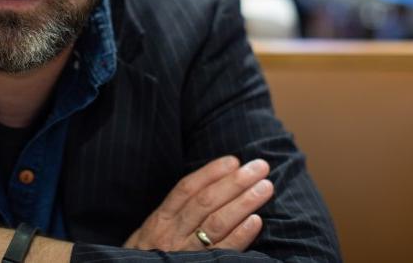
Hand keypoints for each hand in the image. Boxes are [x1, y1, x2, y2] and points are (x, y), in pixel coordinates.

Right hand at [123, 156, 272, 251]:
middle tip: (260, 167)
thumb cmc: (147, 259)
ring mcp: (184, 253)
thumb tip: (206, 190)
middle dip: (235, 182)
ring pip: (216, 223)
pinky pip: (222, 251)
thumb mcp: (149, 234)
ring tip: (265, 187)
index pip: (186, 189)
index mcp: (159, 221)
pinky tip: (256, 221)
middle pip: (205, 202)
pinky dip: (240, 235)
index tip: (233, 160)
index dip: (211, 172)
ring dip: (243, 202)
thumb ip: (171, 216)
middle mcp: (170, 234)